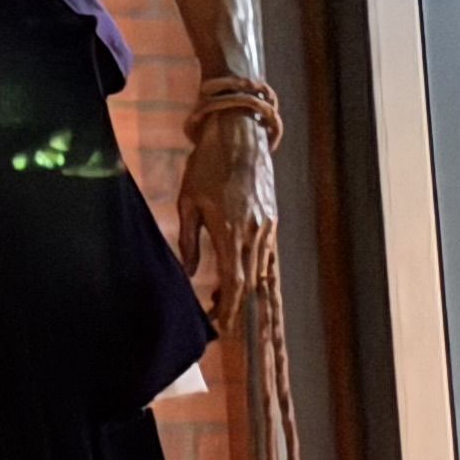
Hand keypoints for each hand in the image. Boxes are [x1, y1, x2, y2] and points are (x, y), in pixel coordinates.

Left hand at [177, 108, 277, 325]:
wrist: (238, 134)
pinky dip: (252, 267)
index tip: (221, 325)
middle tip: (217, 318)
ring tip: (220, 297)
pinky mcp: (272, 217)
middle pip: (249, 281)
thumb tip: (188, 272)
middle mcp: (254, 231)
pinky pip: (264, 251)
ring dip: (243, 286)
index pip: (233, 281)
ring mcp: (266, 225)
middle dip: (234, 303)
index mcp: (230, 230)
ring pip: (258, 268)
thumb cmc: (206, 165)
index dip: (228, 307)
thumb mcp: (187, 203)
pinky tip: (236, 272)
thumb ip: (187, 241)